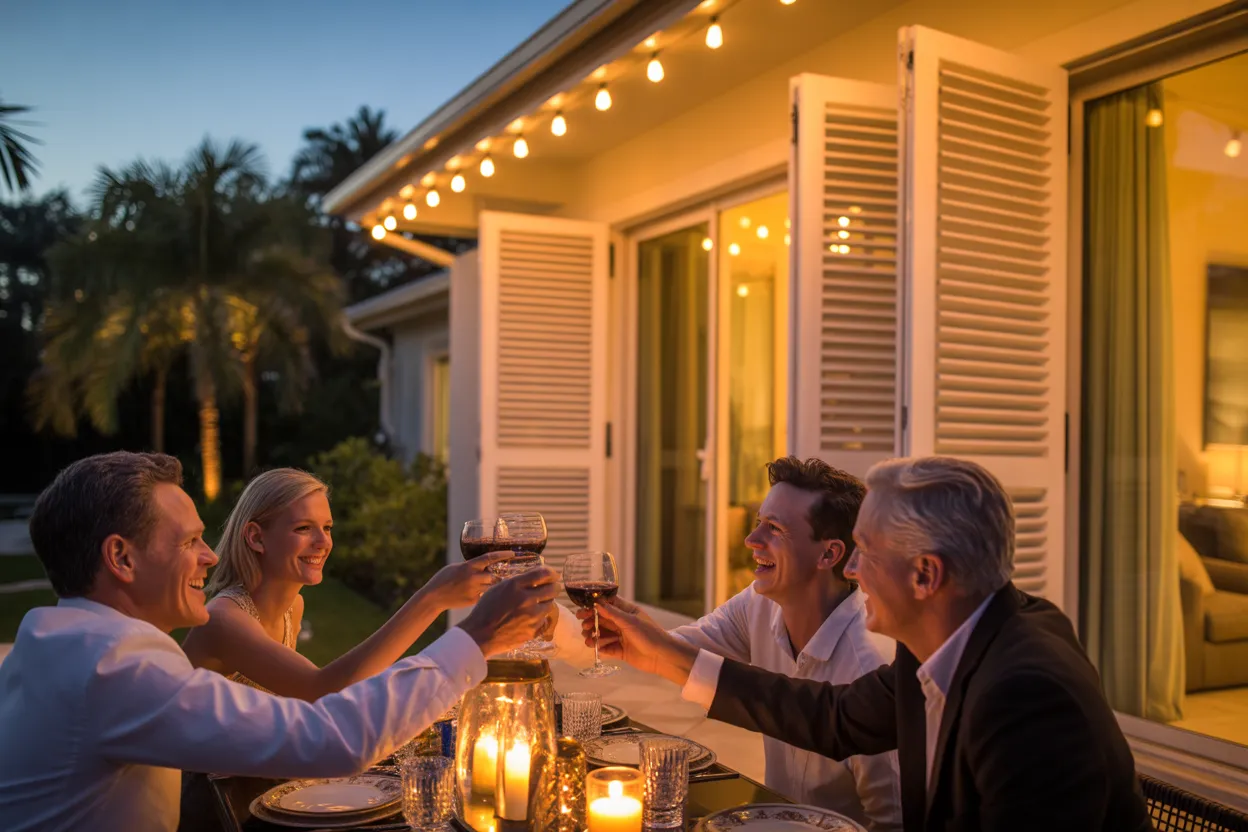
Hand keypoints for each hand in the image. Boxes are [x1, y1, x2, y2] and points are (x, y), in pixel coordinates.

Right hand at [422, 552, 508, 609]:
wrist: (434, 597)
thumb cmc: (443, 580)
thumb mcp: (456, 568)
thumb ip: (470, 566)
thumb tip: (482, 565)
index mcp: (469, 566)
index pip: (490, 558)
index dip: (503, 555)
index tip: (513, 553)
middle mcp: (473, 578)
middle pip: (493, 575)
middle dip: (495, 576)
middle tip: (497, 576)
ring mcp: (474, 590)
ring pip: (491, 586)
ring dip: (491, 586)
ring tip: (487, 587)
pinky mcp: (474, 600)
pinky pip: (484, 596)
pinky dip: (483, 595)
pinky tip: (475, 596)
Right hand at [459, 567, 559, 657]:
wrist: (480, 635)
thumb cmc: (485, 610)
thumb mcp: (498, 588)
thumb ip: (516, 582)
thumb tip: (533, 578)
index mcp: (516, 586)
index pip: (543, 573)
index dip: (551, 573)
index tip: (553, 575)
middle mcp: (526, 599)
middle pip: (552, 589)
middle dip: (554, 587)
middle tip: (552, 588)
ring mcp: (531, 616)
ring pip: (550, 605)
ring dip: (546, 603)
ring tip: (537, 604)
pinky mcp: (533, 631)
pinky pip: (544, 620)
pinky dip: (540, 618)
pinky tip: (531, 618)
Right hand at [582, 598, 697, 684]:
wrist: (662, 657)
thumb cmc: (649, 635)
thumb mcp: (630, 622)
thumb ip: (612, 613)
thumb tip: (597, 602)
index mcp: (627, 612)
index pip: (608, 605)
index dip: (595, 606)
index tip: (583, 608)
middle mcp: (623, 623)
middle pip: (603, 620)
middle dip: (591, 621)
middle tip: (583, 624)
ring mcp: (622, 637)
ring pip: (603, 635)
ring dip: (594, 635)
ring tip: (588, 639)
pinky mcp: (621, 651)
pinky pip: (607, 648)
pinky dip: (600, 648)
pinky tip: (595, 648)